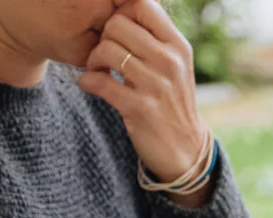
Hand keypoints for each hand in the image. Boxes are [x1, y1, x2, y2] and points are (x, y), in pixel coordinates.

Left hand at [77, 1, 214, 208]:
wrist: (185, 149)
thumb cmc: (172, 101)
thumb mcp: (175, 65)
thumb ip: (156, 38)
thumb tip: (128, 7)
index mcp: (178, 46)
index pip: (143, 5)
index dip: (122, 12)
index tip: (119, 33)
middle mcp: (170, 62)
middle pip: (118, 24)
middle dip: (103, 37)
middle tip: (104, 54)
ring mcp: (156, 86)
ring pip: (106, 50)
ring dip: (93, 60)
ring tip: (97, 69)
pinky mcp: (140, 108)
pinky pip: (99, 81)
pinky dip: (87, 81)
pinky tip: (90, 84)